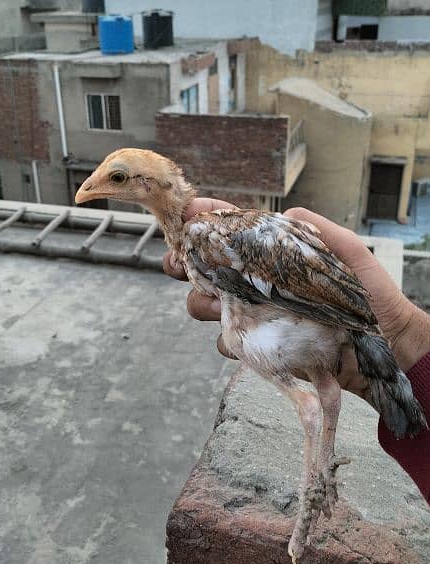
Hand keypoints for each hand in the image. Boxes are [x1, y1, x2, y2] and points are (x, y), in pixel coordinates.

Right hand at [163, 202, 429, 398]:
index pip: (233, 235)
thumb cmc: (372, 296)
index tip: (189, 216)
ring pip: (208, 307)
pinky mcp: (262, 348)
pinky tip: (242, 334)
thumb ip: (316, 229)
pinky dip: (229, 339)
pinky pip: (230, 343)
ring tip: (214, 300)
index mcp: (274, 257)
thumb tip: (283, 215)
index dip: (206, 223)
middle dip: (184, 263)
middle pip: (206, 271)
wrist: (385, 348)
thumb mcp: (348, 252)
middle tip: (178, 261)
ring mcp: (258, 316)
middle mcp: (259, 284)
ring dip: (202, 302)